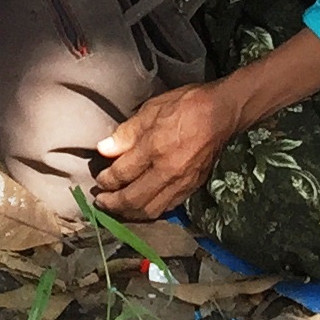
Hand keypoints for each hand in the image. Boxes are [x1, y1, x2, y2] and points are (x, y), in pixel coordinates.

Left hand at [92, 78, 242, 220]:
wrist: (221, 114)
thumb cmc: (185, 105)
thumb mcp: (150, 110)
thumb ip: (126, 133)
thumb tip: (104, 149)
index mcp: (155, 148)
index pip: (122, 173)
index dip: (106, 180)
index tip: (99, 179)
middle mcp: (168, 171)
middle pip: (133, 199)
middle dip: (112, 204)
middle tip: (100, 202)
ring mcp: (181, 183)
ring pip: (150, 210)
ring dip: (129, 213)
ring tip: (117, 208)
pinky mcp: (192, 188)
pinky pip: (167, 208)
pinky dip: (150, 211)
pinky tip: (141, 206)